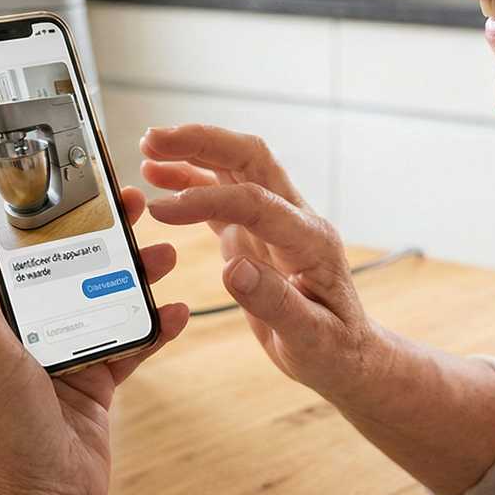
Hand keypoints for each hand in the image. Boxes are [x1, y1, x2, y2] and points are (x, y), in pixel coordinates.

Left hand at [0, 186, 190, 494]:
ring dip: (133, 276)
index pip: (5, 253)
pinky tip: (176, 310)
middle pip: (62, 269)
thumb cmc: (1, 435)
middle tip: (134, 207)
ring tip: (165, 254)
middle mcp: (17, 336)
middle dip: (100, 237)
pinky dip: (153, 326)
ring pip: (100, 299)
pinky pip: (127, 344)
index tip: (70, 185)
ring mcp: (58, 359)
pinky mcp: (92, 384)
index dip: (37, 216)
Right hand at [140, 125, 378, 402]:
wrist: (346, 354)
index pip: (255, 202)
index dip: (206, 200)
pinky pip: (224, 194)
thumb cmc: (333, 349)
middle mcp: (295, 219)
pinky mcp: (257, 232)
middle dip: (201, 142)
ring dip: (193, 151)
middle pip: (250, 158)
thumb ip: (275, 303)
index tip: (161, 211)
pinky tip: (159, 177)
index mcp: (311, 241)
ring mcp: (276, 222)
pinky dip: (191, 179)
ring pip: (236, 166)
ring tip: (147, 149)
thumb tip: (233, 270)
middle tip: (151, 141)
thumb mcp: (310, 339)